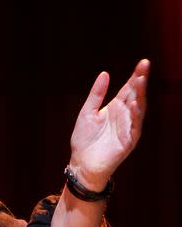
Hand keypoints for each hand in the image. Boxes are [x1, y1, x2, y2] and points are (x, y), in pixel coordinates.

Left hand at [69, 59, 148, 189]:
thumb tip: (105, 74)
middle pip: (136, 95)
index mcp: (116, 108)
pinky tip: (133, 104)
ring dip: (140, 95)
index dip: (136, 76)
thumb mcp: (87, 112)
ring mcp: (128, 128)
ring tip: (140, 80)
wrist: (81, 163)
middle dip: (140, 81)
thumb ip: (96, 94)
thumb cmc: (84, 140)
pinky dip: (135, 116)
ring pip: (138, 109)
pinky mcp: (128, 141)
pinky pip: (134, 127)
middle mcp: (125, 116)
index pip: (129, 89)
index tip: (143, 62)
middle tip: (144, 66)